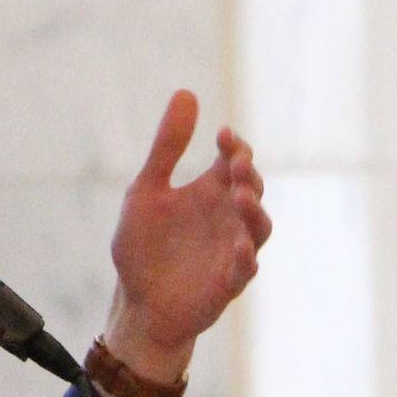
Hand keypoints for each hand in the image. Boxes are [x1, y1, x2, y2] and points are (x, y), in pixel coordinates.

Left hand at [103, 90, 271, 389]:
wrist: (137, 303)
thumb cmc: (145, 247)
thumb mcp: (147, 190)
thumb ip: (167, 147)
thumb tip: (187, 92)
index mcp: (211, 191)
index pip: (234, 159)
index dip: (234, 145)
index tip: (221, 135)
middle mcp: (228, 217)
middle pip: (252, 187)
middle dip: (247, 173)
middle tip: (233, 162)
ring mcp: (232, 249)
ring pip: (259, 226)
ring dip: (254, 210)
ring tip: (240, 195)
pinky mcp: (228, 283)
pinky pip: (245, 268)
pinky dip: (245, 256)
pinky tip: (239, 246)